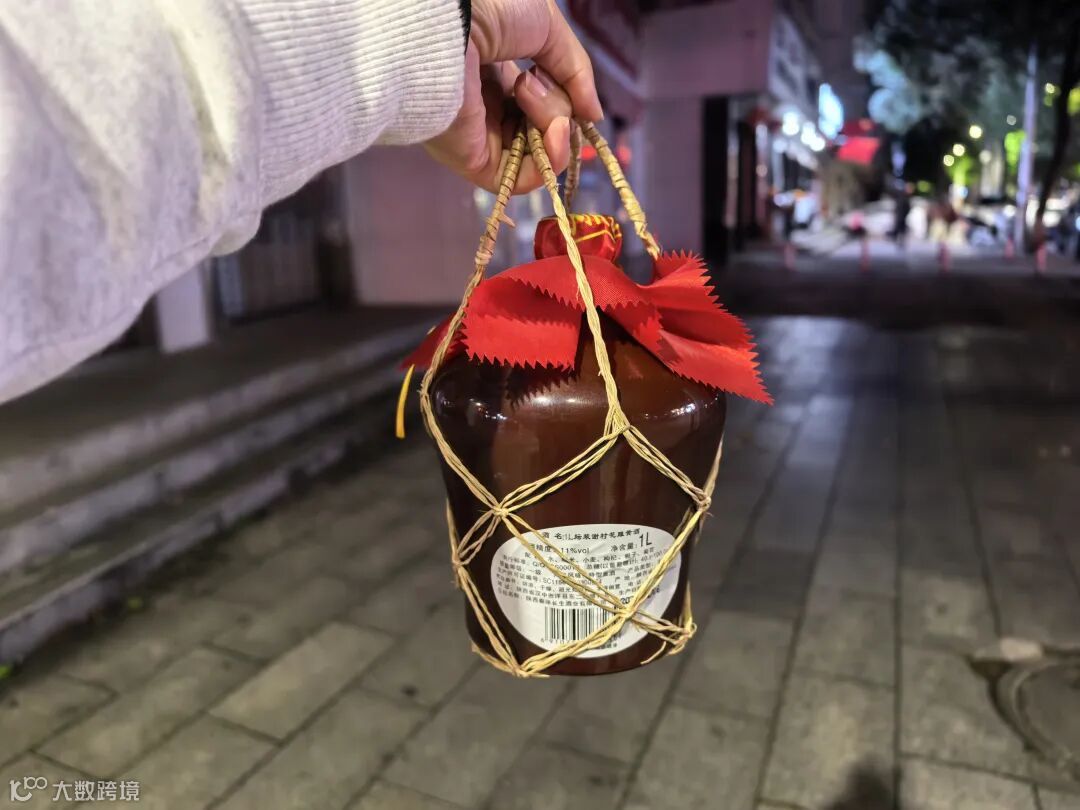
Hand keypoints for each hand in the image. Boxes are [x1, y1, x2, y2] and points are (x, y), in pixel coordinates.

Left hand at [424, 0, 602, 193]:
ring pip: (536, 155)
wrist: (453, 18)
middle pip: (542, 130)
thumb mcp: (548, 29)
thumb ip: (577, 74)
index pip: (540, 105)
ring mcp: (480, 136)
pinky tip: (555, 133)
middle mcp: (488, 107)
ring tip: (530, 93)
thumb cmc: (492, 10)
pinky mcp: (472, 160)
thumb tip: (594, 116)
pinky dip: (548, 162)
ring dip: (553, 126)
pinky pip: (519, 179)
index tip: (579, 97)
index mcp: (498, 74)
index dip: (564, 104)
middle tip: (535, 78)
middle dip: (556, 107)